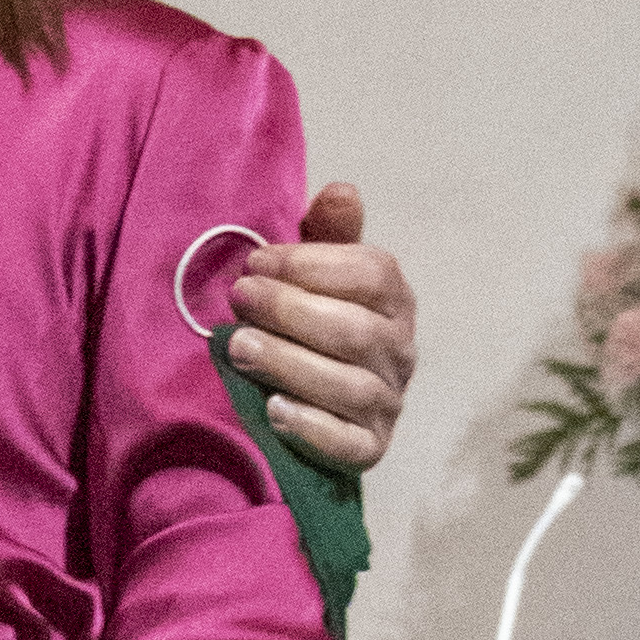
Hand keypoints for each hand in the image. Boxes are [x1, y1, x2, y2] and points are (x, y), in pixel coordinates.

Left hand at [227, 182, 417, 474]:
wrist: (325, 402)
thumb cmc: (316, 320)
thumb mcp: (321, 272)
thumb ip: (329, 234)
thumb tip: (341, 190)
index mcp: (395, 300)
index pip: (372, 274)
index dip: (312, 264)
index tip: (256, 262)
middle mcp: (400, 351)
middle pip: (355, 331)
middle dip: (291, 311)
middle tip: (239, 298)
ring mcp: (388, 403)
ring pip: (348, 387)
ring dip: (290, 364)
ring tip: (240, 348)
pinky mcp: (370, 449)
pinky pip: (349, 446)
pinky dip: (311, 429)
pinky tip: (272, 410)